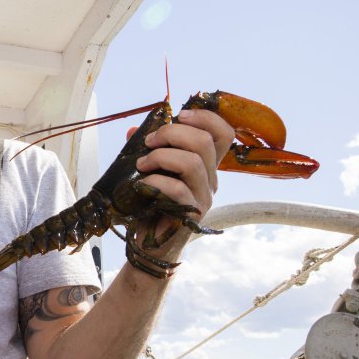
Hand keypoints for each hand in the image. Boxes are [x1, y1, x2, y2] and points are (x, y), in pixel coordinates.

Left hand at [131, 107, 235, 262]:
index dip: (206, 117)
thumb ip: (147, 149)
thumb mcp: (150, 170)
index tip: (179, 114)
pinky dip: (157, 180)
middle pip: (206, 142)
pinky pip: (179, 189)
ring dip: (161, 156)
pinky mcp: (190, 214)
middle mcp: (210, 179)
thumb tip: (135, 129)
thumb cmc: (151, 205)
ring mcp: (203, 197)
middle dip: (173, 133)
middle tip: (149, 140)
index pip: (223, 133)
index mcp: (206, 165)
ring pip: (194, 163)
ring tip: (142, 163)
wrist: (148, 244)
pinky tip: (143, 183)